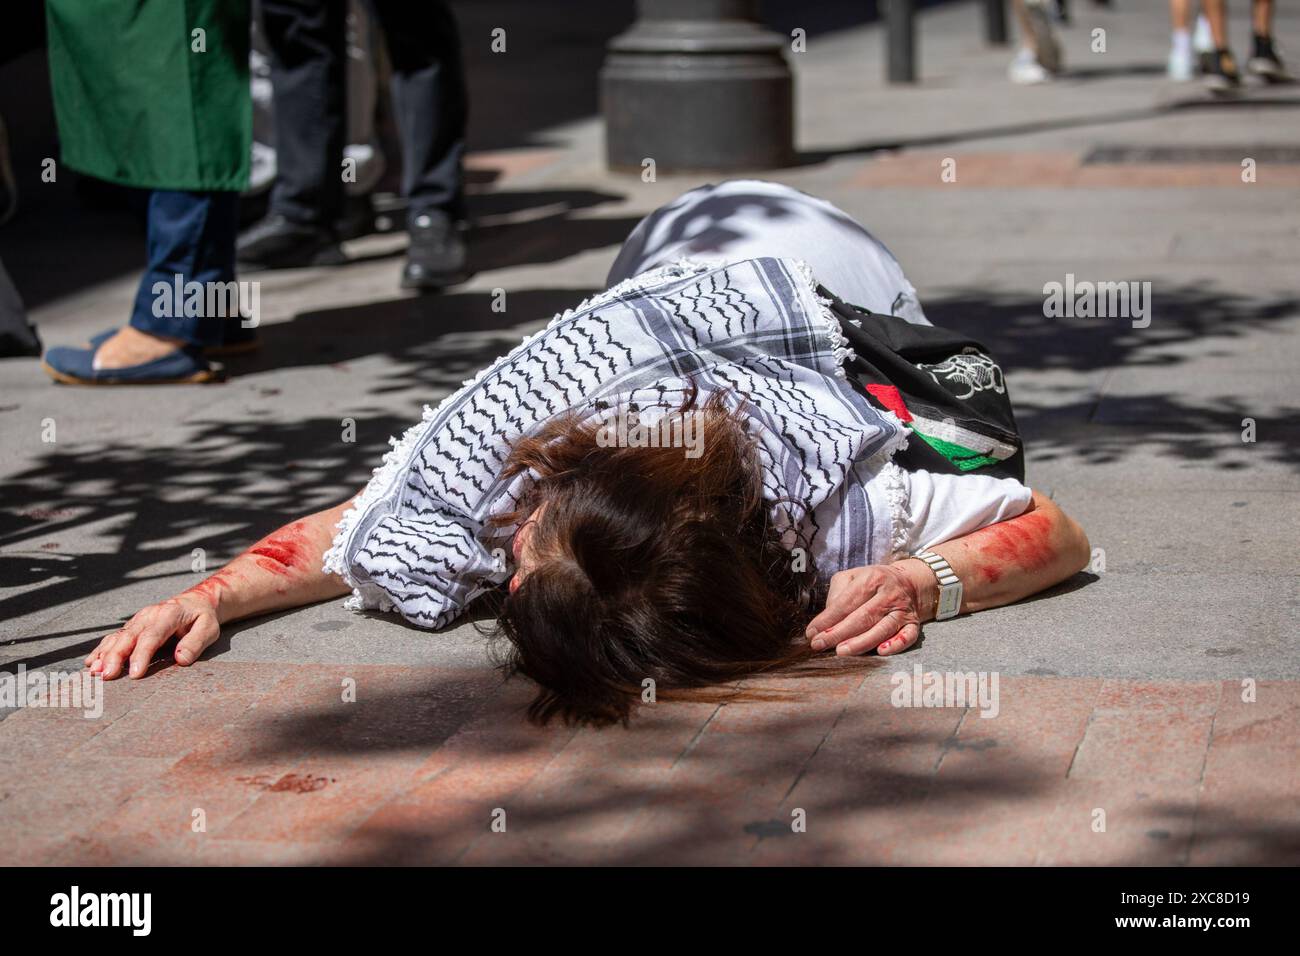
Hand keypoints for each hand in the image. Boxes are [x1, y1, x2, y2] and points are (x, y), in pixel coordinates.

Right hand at [85, 591, 221, 679]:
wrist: (194, 602)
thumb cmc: (202, 618)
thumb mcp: (208, 628)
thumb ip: (196, 643)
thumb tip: (181, 659)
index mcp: (168, 615)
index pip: (152, 636)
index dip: (141, 655)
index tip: (134, 673)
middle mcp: (148, 616)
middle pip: (128, 637)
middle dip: (115, 657)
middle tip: (107, 676)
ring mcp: (137, 620)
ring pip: (117, 637)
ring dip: (104, 654)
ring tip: (94, 672)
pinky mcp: (132, 627)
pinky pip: (113, 638)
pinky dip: (101, 650)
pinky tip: (91, 663)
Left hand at [805, 561, 932, 656]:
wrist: (910, 582)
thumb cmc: (873, 582)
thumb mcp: (853, 577)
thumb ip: (838, 593)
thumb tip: (827, 618)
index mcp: (872, 579)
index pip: (846, 602)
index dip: (827, 619)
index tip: (812, 632)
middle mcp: (889, 594)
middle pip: (862, 616)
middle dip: (838, 633)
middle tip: (819, 644)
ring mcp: (903, 609)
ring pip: (883, 628)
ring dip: (862, 642)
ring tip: (841, 651)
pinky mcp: (914, 623)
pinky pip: (908, 636)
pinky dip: (896, 644)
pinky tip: (881, 652)